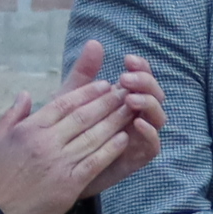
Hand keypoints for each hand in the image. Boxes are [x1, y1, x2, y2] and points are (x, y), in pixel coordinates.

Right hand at [0, 75, 132, 213]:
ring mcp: (60, 163)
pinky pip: (95, 162)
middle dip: (107, 102)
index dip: (86, 92)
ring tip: (130, 110)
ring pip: (93, 137)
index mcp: (29, 129)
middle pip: (83, 116)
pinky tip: (124, 139)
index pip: (63, 103)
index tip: (103, 85)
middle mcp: (47, 143)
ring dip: (114, 121)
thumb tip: (26, 94)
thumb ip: (13, 115)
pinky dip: (111, 149)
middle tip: (124, 92)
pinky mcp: (70, 184)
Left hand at [59, 39, 164, 191]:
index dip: (141, 67)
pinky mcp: (136, 159)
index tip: (127, 59)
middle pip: (155, 95)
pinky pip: (153, 146)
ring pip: (159, 118)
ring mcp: (138, 137)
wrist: (54, 170)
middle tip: (127, 79)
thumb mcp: (71, 99)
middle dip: (146, 83)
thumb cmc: (63, 132)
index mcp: (124, 99)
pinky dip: (149, 134)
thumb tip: (95, 43)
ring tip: (131, 99)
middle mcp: (136, 116)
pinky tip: (136, 124)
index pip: (142, 78)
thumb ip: (84, 74)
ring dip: (149, 105)